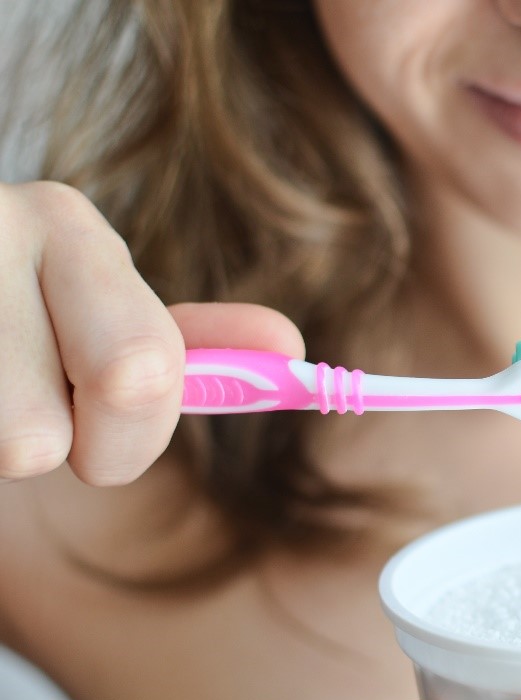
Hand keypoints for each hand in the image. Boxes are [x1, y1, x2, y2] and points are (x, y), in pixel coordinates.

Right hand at [0, 181, 302, 485]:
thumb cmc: (13, 304)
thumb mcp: (99, 307)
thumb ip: (194, 344)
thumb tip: (289, 351)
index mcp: (67, 225)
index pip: (141, 375)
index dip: (132, 427)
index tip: (113, 409)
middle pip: (43, 438)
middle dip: (52, 445)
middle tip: (29, 399)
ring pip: (6, 450)